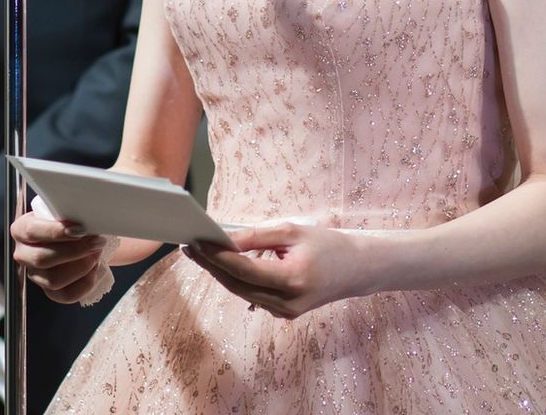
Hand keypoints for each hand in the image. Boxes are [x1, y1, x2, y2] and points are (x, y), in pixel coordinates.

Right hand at [11, 210, 108, 303]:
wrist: (79, 235)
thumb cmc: (69, 219)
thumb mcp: (63, 209)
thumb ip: (68, 210)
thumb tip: (86, 212)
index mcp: (21, 229)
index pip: (32, 231)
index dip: (56, 232)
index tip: (81, 228)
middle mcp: (23, 254)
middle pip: (42, 259)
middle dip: (74, 251)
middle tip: (96, 241)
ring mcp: (35, 275)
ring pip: (53, 280)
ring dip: (81, 267)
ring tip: (97, 253)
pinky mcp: (50, 292)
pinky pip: (67, 295)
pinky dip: (85, 283)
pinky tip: (95, 268)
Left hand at [183, 223, 369, 318]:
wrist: (356, 270)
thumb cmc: (326, 245)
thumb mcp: (292, 231)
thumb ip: (256, 236)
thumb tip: (224, 239)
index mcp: (291, 280)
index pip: (244, 269)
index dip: (218, 257)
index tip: (197, 242)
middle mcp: (286, 303)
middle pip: (238, 285)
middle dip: (211, 266)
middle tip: (189, 246)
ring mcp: (285, 313)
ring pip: (242, 292)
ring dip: (219, 273)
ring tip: (199, 252)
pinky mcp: (283, 313)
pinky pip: (252, 295)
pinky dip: (236, 279)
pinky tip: (221, 264)